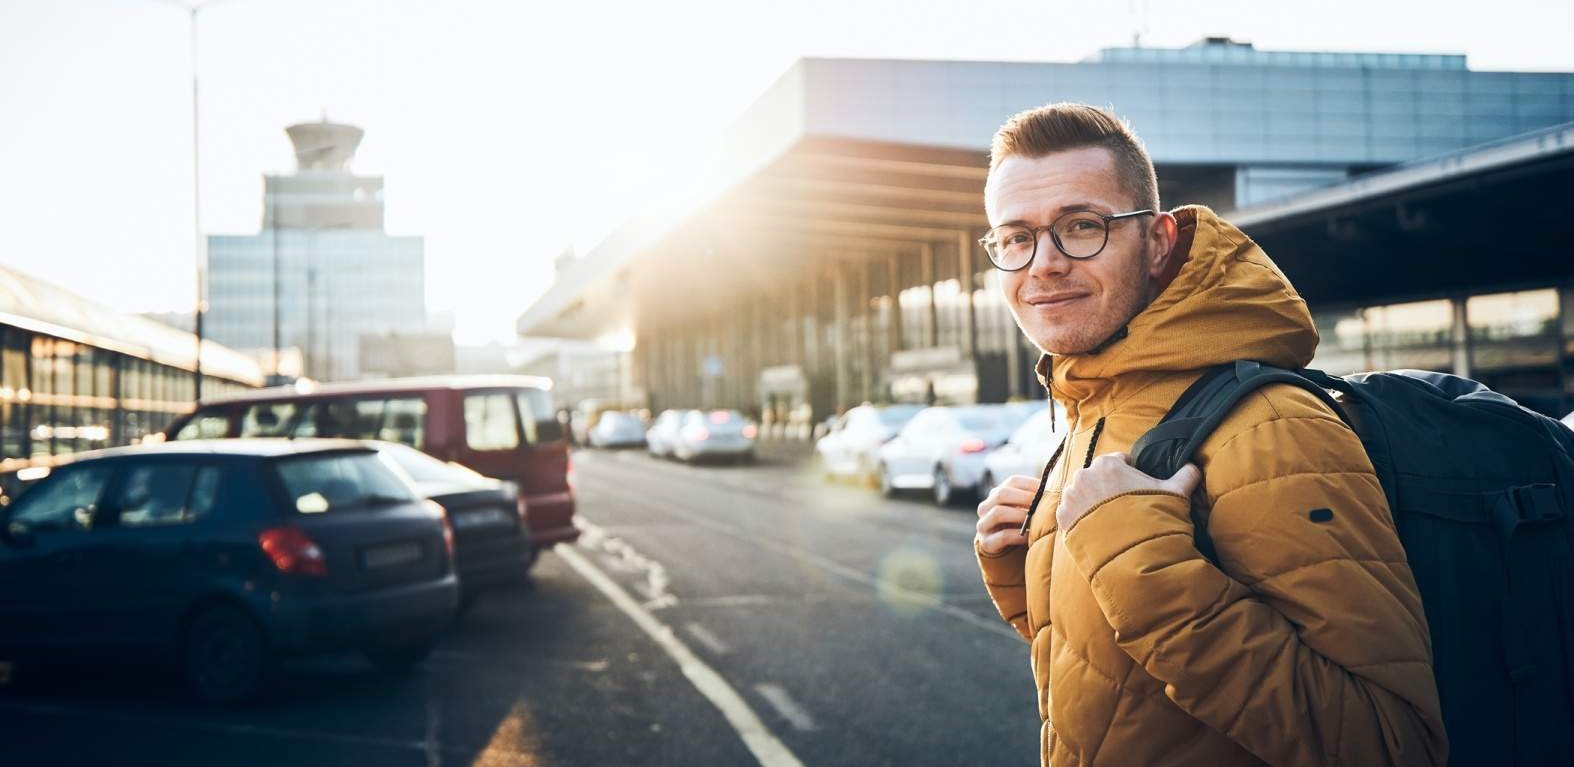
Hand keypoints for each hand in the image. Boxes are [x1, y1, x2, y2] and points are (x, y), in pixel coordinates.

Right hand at [975, 475, 1041, 554]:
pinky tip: (1030, 537)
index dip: (1031, 484)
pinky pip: (1002, 536)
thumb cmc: (1020, 525)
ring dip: (1021, 515)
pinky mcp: (986, 543)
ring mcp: (983, 524)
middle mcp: (986, 507)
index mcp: (997, 494)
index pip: (1013, 481)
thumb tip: (1056, 489)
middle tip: (1042, 504)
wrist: (1005, 551)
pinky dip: (1018, 535)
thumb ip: (1034, 499)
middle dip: (1025, 498)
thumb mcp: (1024, 509)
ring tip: (1036, 520)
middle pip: (1001, 494)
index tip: (1047, 491)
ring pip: (998, 513)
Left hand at [1056, 453, 1200, 531]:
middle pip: (1098, 477)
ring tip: (1111, 522)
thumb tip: (1192, 467)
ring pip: (1083, 495)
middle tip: (1125, 508)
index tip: (1137, 490)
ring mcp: (1070, 498)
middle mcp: (1084, 476)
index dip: (1131, 474)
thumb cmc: (1154, 521)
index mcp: (1108, 464)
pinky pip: (1072, 514)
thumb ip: (1184, 476)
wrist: (1132, 557)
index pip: (1120, 460)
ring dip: (1094, 503)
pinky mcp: (1062, 519)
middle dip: (1110, 489)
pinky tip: (1099, 530)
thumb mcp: (1175, 495)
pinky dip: (1082, 520)